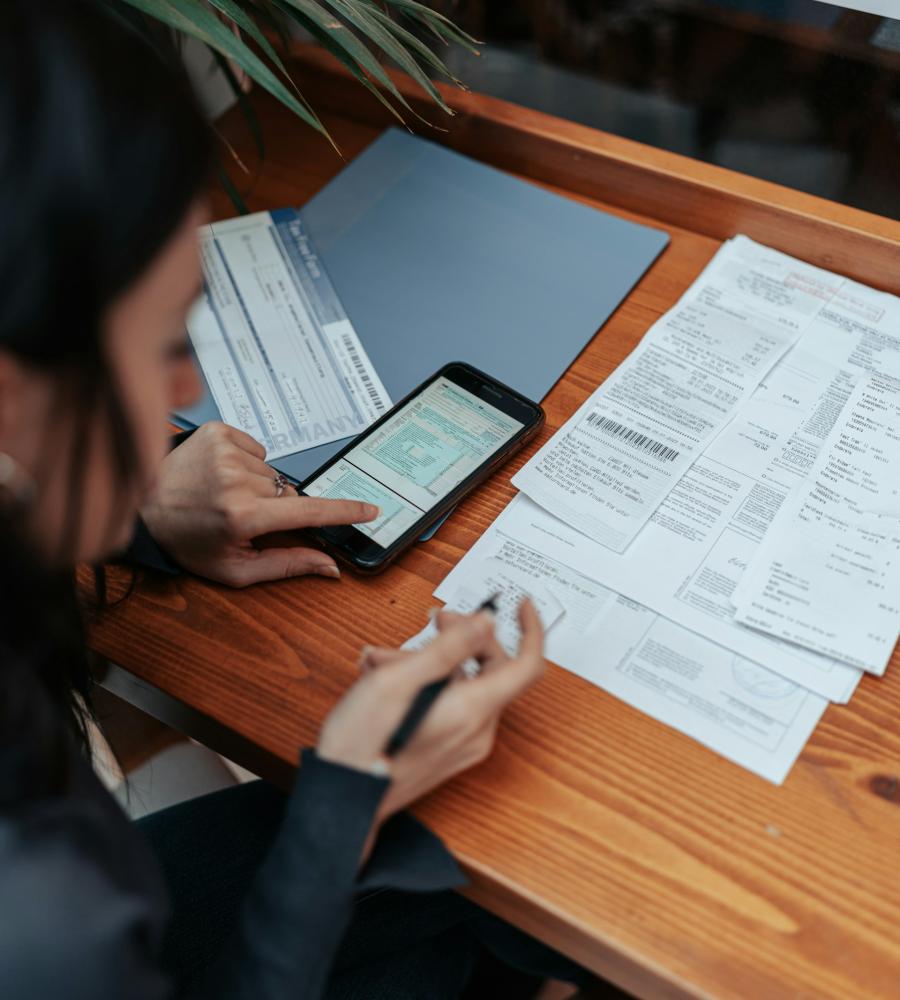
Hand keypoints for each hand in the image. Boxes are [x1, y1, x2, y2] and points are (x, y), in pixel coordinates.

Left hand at [139, 422, 377, 585]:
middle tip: (243, 516)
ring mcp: (226, 452)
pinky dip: (245, 462)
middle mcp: (236, 481)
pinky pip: (256, 449)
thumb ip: (287, 565)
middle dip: (277, 506)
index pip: (309, 512)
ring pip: (272, 473)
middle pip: (289, 493)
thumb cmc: (188, 542)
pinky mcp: (218, 431)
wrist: (144, 506)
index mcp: (243, 517)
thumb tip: (330, 567)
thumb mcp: (236, 569)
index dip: (344, 512)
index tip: (370, 510)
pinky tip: (220, 474)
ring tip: (225, 495)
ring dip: (258, 485)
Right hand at [317, 601, 545, 830]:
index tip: (522, 605)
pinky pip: (453, 704)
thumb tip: (487, 622)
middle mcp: (477, 730)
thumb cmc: (363, 743)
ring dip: (432, 661)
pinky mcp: (449, 750)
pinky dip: (428, 683)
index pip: (527, 664)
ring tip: (385, 658)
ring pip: (466, 684)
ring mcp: (464, 743)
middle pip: (493, 669)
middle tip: (435, 619)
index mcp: (472, 710)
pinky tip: (390, 679)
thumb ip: (449, 648)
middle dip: (463, 637)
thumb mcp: (399, 680)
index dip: (530, 629)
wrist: (343, 801)